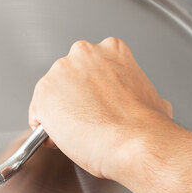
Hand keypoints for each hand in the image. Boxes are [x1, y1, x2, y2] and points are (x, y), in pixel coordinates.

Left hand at [28, 37, 172, 182]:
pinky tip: (63, 139)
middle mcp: (83, 53)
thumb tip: (146, 104)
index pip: (90, 68)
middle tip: (87, 122)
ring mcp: (60, 71)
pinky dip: (46, 130)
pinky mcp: (43, 94)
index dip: (91, 92)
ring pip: (51, 96)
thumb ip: (138, 93)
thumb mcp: (154, 99)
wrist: (133, 142)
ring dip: (59, 114)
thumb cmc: (144, 126)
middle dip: (73, 100)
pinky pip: (37, 116)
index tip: (96, 106)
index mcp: (112, 50)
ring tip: (77, 134)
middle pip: (68, 78)